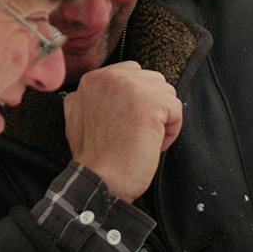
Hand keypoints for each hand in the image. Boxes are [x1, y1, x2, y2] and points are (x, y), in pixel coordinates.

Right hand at [63, 61, 182, 201]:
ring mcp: (132, 87)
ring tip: (147, 138)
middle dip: (153, 106)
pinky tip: (154, 143)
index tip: (130, 121)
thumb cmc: (93, 156)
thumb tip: (102, 91)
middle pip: (152, 81)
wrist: (100, 178)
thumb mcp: (76, 116)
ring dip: (163, 117)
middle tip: (139, 131)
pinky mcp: (151, 102)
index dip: (138, 100)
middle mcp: (111, 77)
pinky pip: (176, 108)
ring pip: (166, 93)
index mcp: (93, 79)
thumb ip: (89, 96)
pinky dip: (171, 129)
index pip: (132, 73)